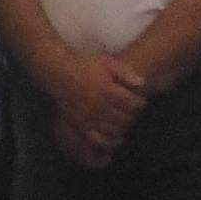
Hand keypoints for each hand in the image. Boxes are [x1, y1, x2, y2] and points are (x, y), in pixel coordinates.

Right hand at [49, 50, 148, 165]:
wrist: (59, 72)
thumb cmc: (85, 65)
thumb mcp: (106, 62)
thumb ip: (124, 71)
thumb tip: (141, 83)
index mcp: (106, 89)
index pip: (131, 102)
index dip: (140, 103)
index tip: (140, 101)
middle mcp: (97, 104)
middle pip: (124, 117)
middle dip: (133, 115)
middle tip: (134, 112)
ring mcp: (87, 115)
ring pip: (113, 128)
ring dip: (123, 126)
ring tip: (124, 120)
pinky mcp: (79, 123)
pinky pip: (98, 136)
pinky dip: (108, 137)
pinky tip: (113, 133)